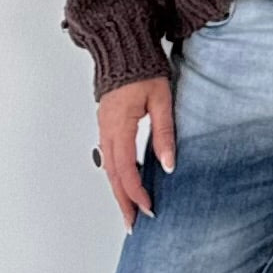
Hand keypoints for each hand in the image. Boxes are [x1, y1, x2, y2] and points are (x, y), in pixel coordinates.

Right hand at [97, 76, 175, 231]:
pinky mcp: (106, 125)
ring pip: (109, 168)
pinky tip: (125, 185)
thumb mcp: (162, 101)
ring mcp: (104, 128)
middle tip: (133, 225)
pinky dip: (116, 175)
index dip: (137, 193)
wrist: (123, 48)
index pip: (127, 170)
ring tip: (129, 211)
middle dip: (124, 202)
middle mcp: (108, 131)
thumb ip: (165, 134)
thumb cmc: (144, 70)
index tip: (149, 209)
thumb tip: (168, 165)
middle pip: (114, 175)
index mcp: (120, 126)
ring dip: (119, 192)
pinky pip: (109, 157)